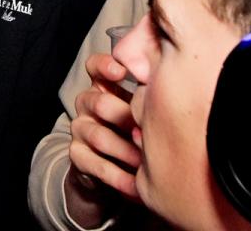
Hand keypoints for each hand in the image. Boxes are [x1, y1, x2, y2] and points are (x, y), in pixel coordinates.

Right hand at [68, 53, 140, 202]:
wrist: (110, 168)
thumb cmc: (133, 129)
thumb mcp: (139, 108)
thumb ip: (148, 94)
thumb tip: (174, 85)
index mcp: (101, 85)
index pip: (94, 66)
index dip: (105, 66)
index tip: (122, 72)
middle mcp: (86, 103)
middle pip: (101, 104)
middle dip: (129, 119)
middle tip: (151, 132)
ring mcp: (79, 129)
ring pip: (100, 136)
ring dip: (128, 152)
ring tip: (149, 163)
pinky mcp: (76, 155)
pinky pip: (97, 165)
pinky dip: (120, 177)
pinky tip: (137, 185)